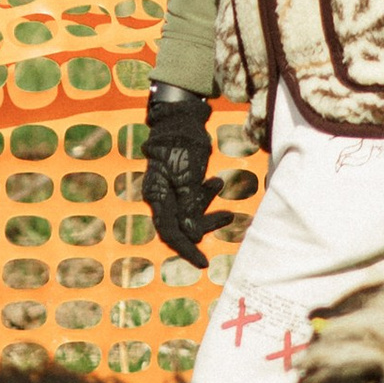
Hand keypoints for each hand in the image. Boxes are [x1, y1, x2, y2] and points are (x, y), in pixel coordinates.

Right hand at [141, 84, 220, 263]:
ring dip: (209, 210)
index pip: (170, 232)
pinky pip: (193, 200)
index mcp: (156, 197)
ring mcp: (170, 191)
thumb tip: (193, 237)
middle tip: (226, 219)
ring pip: (189, 213)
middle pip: (180, 226)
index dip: (186, 249)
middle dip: (203, 227)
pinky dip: (206, 196)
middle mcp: (160, 197)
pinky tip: (218, 181)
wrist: (182, 120)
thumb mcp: (187, 179)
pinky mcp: (181, 184)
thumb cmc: (182, 146)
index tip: (204, 262)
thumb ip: (189, 209)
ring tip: (227, 203)